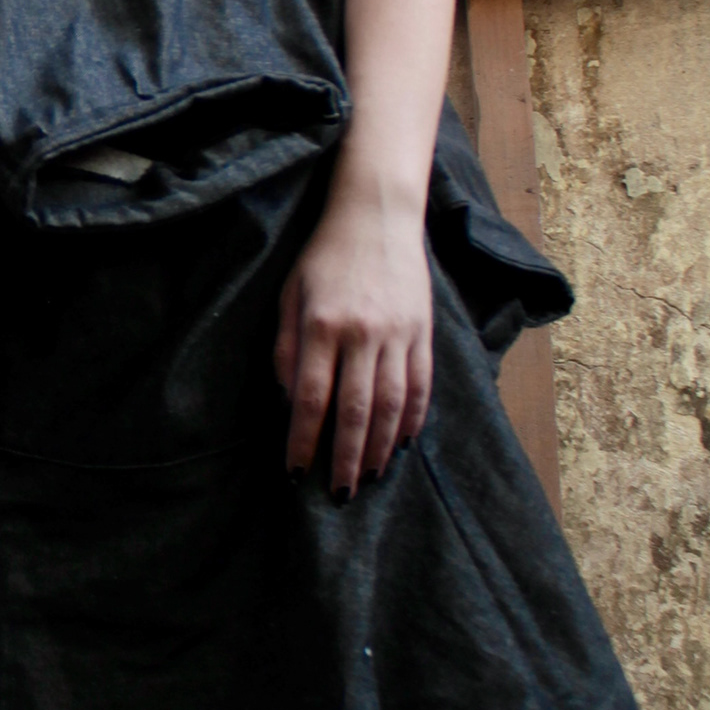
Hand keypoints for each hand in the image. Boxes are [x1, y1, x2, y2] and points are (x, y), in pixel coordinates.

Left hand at [274, 184, 432, 497]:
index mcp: (322, 325)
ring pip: (391, 405)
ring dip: (380, 448)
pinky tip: (401, 445)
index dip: (304, 440)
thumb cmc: (323, 257)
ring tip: (369, 479)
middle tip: (339, 493)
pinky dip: (412, 420)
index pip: (311, 397)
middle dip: (346, 458)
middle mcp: (362, 333)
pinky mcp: (422, 332)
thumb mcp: (290, 295)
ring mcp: (398, 334)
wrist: (376, 215)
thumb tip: (292, 402)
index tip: (296, 471)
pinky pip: (420, 386)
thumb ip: (287, 349)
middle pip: (355, 410)